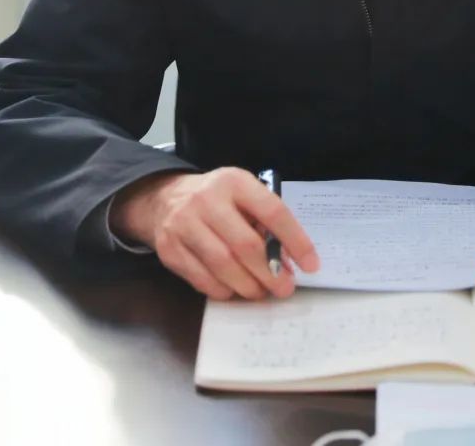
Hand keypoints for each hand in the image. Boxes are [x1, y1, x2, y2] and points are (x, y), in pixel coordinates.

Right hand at [110, 167, 319, 299]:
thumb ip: (263, 221)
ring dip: (248, 285)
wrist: (164, 198)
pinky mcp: (170, 250)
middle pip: (245, 244)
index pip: (272, 212)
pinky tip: (235, 290)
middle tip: (285, 288)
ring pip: (222, 265)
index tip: (311, 263)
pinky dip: (224, 290)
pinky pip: (202, 279)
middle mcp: (207, 201)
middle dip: (270, 272)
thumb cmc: (217, 199)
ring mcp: (184, 225)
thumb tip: (286, 261)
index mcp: (234, 182)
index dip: (295, 240)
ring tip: (262, 292)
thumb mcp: (242, 194)